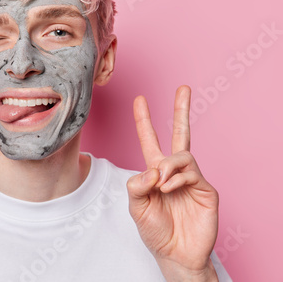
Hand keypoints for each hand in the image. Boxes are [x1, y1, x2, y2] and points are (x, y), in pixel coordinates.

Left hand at [127, 85, 218, 280]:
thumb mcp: (136, 207)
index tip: (140, 100)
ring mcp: (191, 178)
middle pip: (180, 134)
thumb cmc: (155, 230)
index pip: (149, 140)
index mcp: (155, 172)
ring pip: (182, 155)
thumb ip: (137, 185)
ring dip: (167, 166)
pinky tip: (168, 189)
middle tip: (183, 88)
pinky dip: (176, 178)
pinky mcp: (205, 189)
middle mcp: (174, 171)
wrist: (175, 254)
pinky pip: (191, 172)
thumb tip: (153, 168)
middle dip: (181, 111)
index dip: (144, 121)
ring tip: (160, 184)